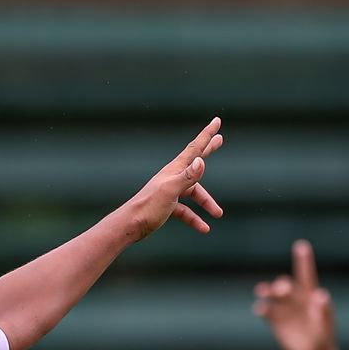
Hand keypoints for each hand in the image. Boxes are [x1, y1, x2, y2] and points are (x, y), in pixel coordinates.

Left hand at [124, 117, 223, 240]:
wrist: (128, 226)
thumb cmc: (148, 208)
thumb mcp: (170, 191)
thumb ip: (186, 177)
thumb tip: (201, 161)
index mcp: (174, 170)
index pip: (194, 149)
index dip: (207, 135)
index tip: (217, 121)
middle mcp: (172, 177)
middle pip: (195, 162)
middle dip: (208, 151)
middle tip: (220, 139)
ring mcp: (169, 192)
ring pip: (193, 193)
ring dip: (206, 203)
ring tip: (218, 213)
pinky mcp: (166, 207)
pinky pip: (185, 211)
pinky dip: (195, 219)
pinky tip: (204, 228)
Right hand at [254, 240, 335, 349]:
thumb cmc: (324, 337)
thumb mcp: (325, 324)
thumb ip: (324, 310)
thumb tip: (321, 294)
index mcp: (310, 295)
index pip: (306, 274)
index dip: (303, 260)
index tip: (301, 245)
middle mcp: (296, 299)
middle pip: (286, 285)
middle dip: (281, 285)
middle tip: (281, 289)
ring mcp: (284, 309)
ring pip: (272, 295)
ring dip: (267, 291)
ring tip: (262, 291)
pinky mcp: (275, 321)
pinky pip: (265, 310)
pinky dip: (261, 308)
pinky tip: (260, 309)